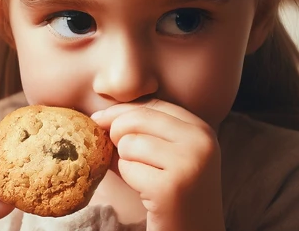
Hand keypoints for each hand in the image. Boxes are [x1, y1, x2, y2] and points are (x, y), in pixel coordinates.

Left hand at [91, 100, 224, 230]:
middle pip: (136, 118)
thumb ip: (141, 130)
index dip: (120, 112)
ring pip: (129, 143)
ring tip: (146, 179)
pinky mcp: (171, 187)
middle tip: (125, 158)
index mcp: (201, 129)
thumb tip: (97, 116)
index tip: (100, 121)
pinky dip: (130, 181)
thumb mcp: (166, 155)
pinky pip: (127, 168)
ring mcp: (189, 163)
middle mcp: (201, 141)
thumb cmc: (172, 194)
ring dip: (126, 163)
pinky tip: (148, 193)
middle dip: (117, 135)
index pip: (151, 104)